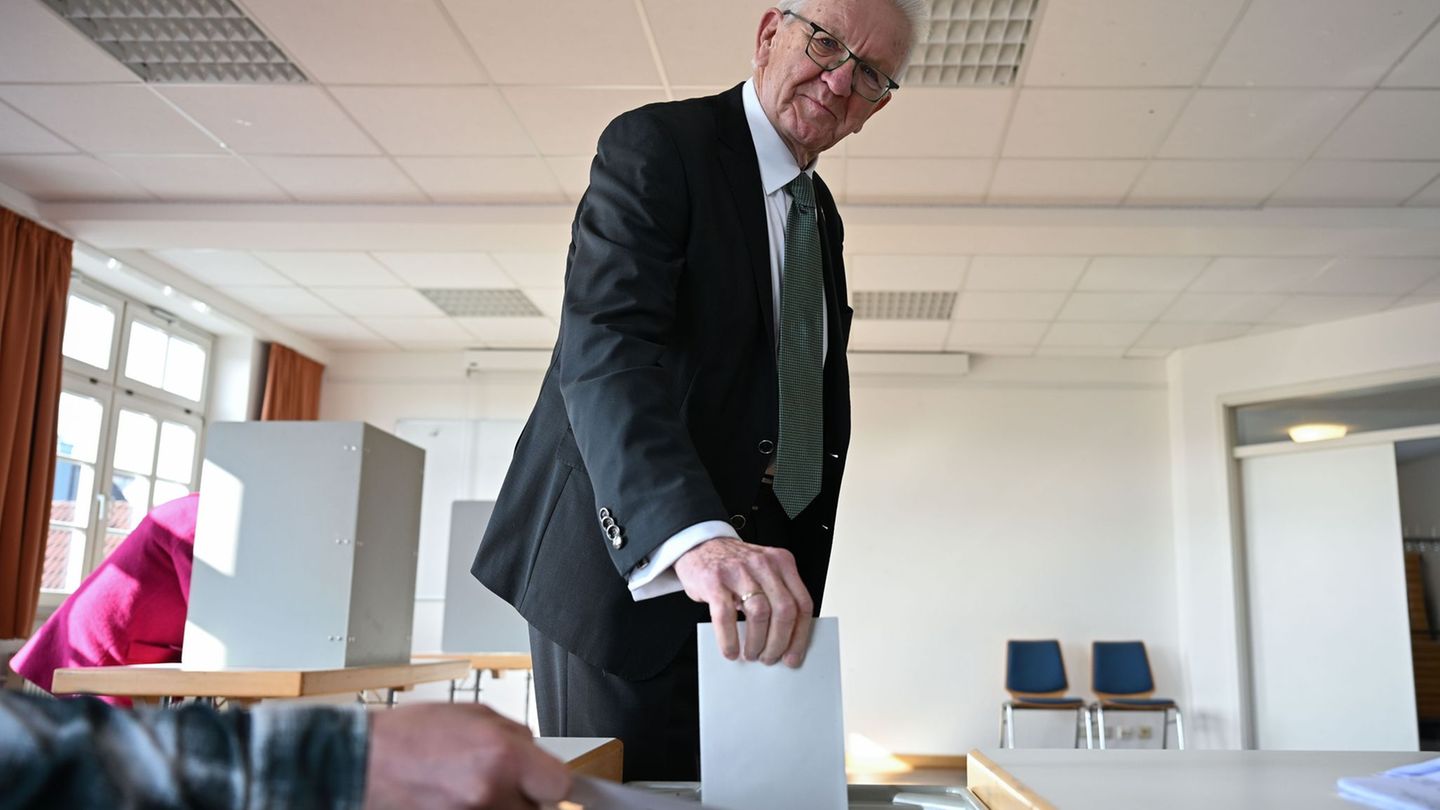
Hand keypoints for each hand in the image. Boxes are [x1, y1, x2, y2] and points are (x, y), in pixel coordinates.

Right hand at [363, 703, 570, 809]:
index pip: (560, 785)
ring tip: (474, 785)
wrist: (364, 762)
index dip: (552, 781)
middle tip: (507, 781)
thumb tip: (536, 753)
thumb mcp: (475, 714)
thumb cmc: (410, 735)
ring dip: (502, 805)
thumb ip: (514, 735)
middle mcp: (491, 792)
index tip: (545, 778)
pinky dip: (480, 809)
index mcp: (502, 756)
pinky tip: (459, 794)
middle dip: (526, 796)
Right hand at [672, 537, 813, 667]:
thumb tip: (785, 640)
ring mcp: (739, 570)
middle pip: (784, 610)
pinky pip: (726, 616)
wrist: (699, 545)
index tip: (793, 656)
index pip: (802, 603)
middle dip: (779, 642)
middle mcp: (763, 564)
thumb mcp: (763, 573)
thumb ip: (777, 596)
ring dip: (757, 642)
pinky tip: (731, 650)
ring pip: (759, 613)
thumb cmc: (734, 566)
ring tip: (752, 654)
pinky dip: (729, 639)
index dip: (800, 635)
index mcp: (782, 563)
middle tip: (770, 658)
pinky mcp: (714, 580)